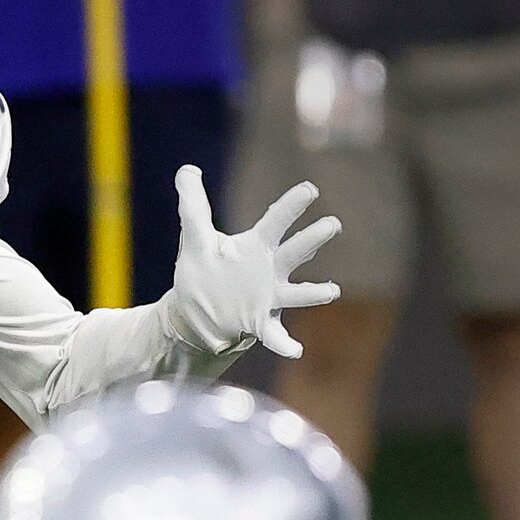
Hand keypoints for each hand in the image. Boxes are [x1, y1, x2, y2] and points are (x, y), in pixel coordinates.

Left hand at [165, 165, 340, 360]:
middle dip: (312, 239)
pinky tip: (295, 350)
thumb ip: (193, 204)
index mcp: (256, 246)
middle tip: (332, 224)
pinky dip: (285, 342)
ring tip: (331, 290)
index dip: (292, 205)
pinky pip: (276, 334)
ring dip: (314, 292)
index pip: (276, 221)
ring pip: (296, 292)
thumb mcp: (195, 237)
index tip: (310, 190)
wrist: (196, 312)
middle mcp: (270, 269)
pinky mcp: (260, 321)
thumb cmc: (203, 271)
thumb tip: (186, 169)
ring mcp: (269, 296)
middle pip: (295, 251)